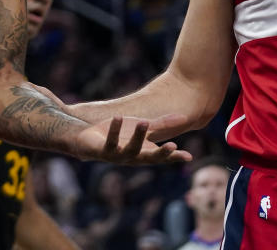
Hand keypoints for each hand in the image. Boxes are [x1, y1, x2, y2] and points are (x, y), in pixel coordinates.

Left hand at [73, 115, 192, 164]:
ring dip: (138, 136)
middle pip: (149, 159)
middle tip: (173, 146)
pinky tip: (118, 117)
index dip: (175, 158)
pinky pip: (110, 140)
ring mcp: (118, 155)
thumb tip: (184, 117)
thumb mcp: (142, 128)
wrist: (88, 139)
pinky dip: (114, 129)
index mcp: (143, 153)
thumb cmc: (119, 135)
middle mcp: (132, 158)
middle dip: (161, 154)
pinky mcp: (102, 150)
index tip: (188, 156)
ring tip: (144, 122)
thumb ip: (162, 125)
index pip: (162, 157)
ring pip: (131, 149)